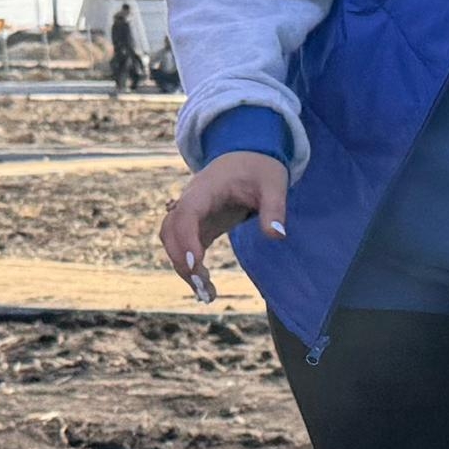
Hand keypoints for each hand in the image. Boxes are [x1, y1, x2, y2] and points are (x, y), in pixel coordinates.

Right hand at [161, 150, 287, 297]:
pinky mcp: (198, 225)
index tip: (195, 265)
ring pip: (172, 241)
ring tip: (206, 293)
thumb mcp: (274, 184)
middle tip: (203, 288)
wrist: (248, 155)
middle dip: (181, 260)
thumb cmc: (260, 168)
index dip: (186, 239)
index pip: (186, 214)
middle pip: (171, 231)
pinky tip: (207, 289)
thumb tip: (277, 236)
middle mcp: (190, 201)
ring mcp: (191, 214)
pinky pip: (184, 247)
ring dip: (182, 267)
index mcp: (205, 188)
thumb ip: (275, 209)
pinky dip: (190, 268)